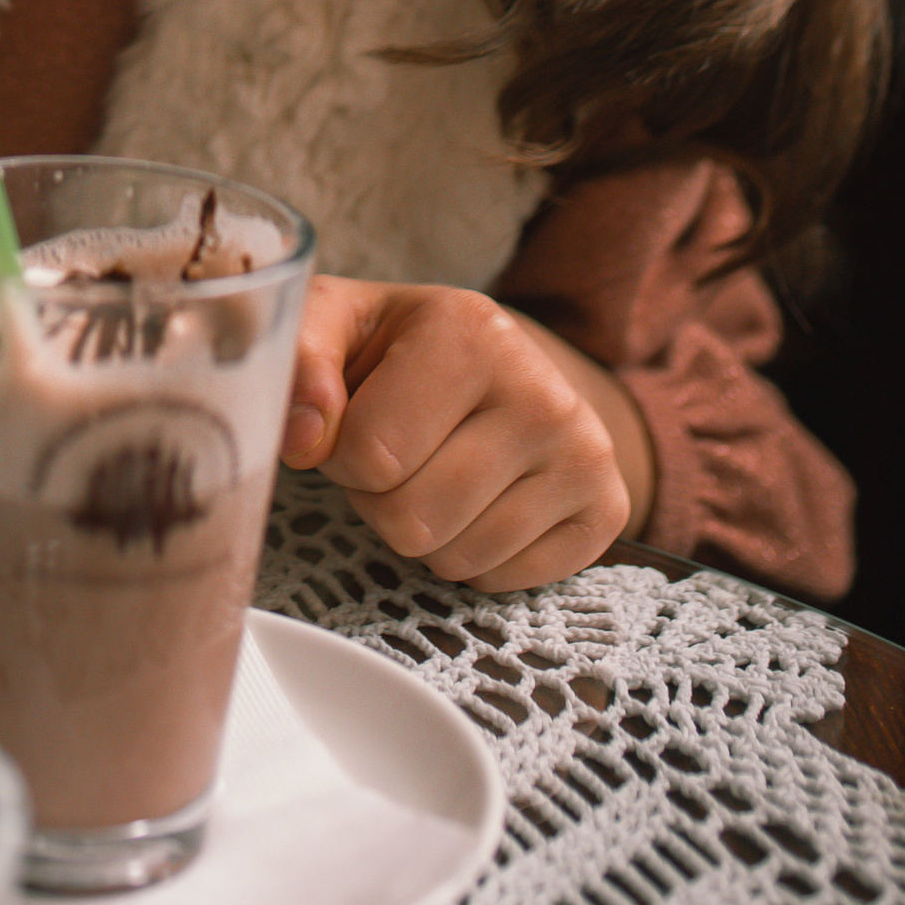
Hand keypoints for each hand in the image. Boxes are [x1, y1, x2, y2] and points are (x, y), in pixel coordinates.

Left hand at [279, 278, 655, 591]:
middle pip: (412, 518)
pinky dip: (471, 557)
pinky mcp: (606, 509)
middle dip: (380, 500)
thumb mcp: (333, 325)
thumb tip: (301, 436)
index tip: (356, 424)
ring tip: (434, 471)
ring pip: (456, 558)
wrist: (492, 365)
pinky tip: (477, 501)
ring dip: (423, 532)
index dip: (341, 457)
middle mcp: (543, 391)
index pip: (368, 454)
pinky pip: (501, 580)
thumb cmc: (395, 351)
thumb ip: (298, 361)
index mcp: (471, 331)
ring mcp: (585, 454)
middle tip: (397, 456)